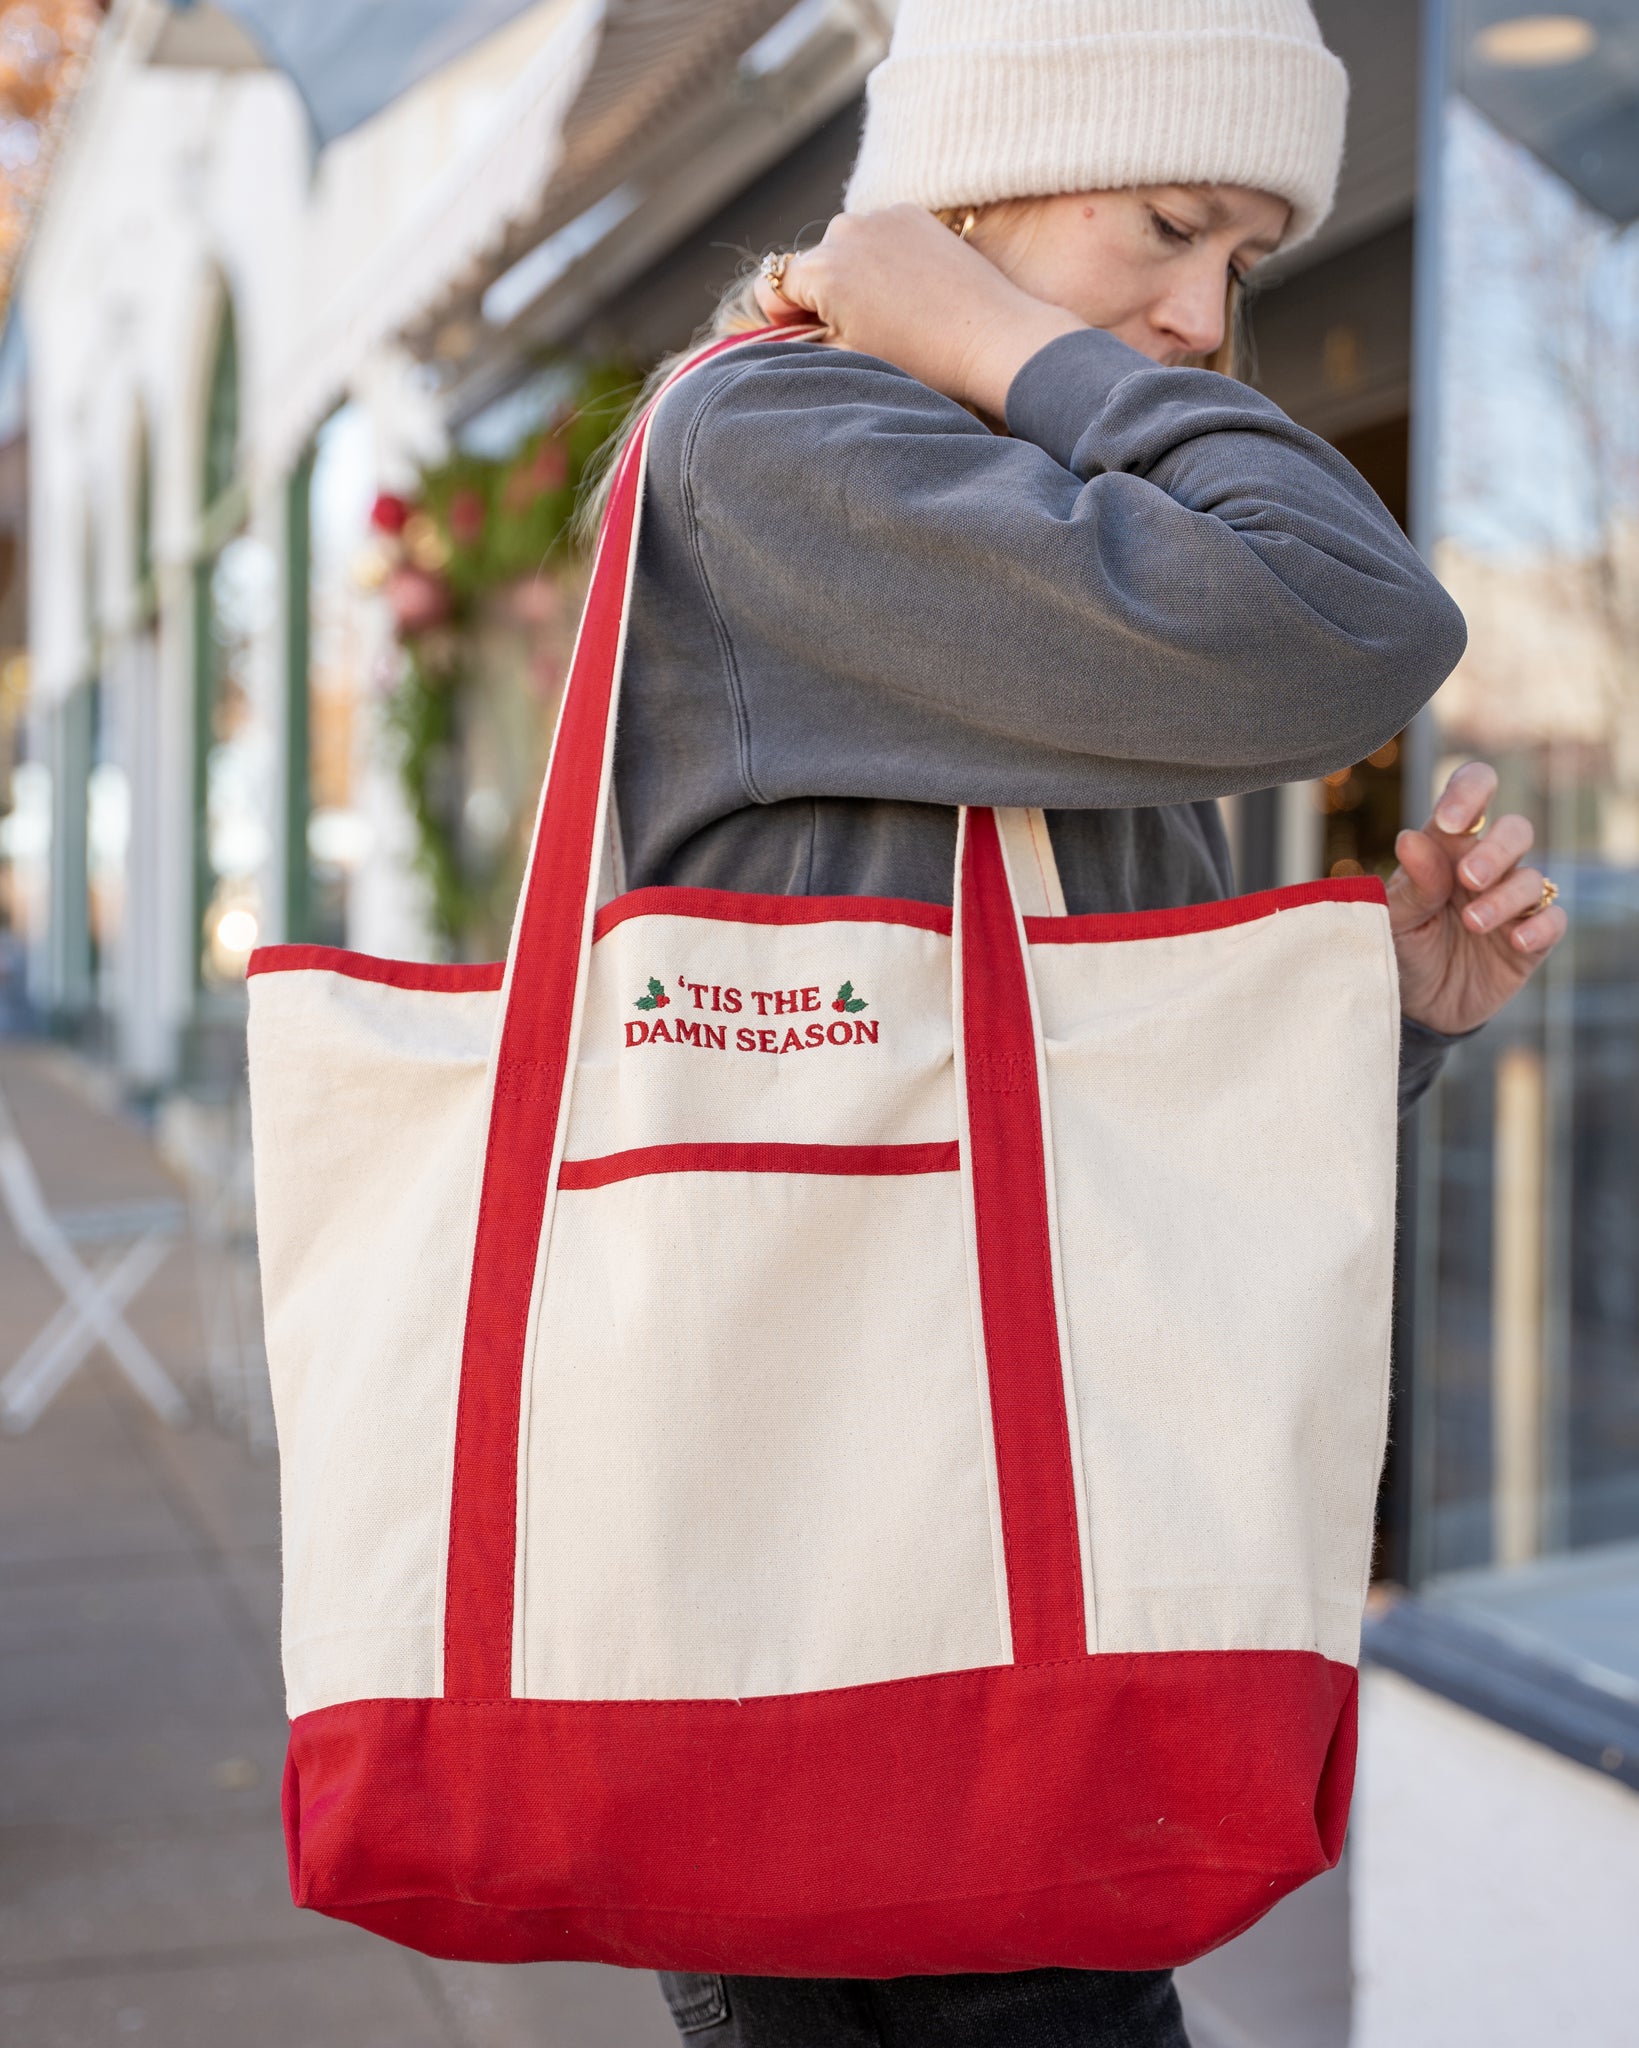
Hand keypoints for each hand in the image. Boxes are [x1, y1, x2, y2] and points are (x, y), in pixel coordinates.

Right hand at [752, 206, 1084, 416]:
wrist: (990, 337)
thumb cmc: (919, 361)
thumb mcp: (851, 357)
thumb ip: (808, 339)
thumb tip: (785, 330)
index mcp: (822, 273)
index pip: (773, 287)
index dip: (787, 317)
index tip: (816, 334)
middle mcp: (843, 232)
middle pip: (812, 265)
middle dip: (824, 293)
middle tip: (863, 328)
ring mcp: (879, 217)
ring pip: (845, 247)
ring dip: (855, 273)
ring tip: (893, 310)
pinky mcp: (910, 212)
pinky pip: (879, 233)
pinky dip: (885, 255)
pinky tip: (913, 286)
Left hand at [1388, 760, 1565, 1035]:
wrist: (1417, 1007)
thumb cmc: (1402, 949)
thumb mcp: (1395, 920)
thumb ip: (1410, 884)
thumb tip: (1411, 837)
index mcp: (1448, 847)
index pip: (1472, 793)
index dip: (1470, 791)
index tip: (1449, 820)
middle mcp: (1486, 866)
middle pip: (1516, 831)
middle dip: (1497, 850)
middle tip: (1468, 878)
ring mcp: (1512, 902)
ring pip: (1531, 879)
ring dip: (1504, 898)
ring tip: (1471, 923)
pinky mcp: (1531, 939)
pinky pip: (1553, 919)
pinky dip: (1539, 927)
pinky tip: (1515, 940)